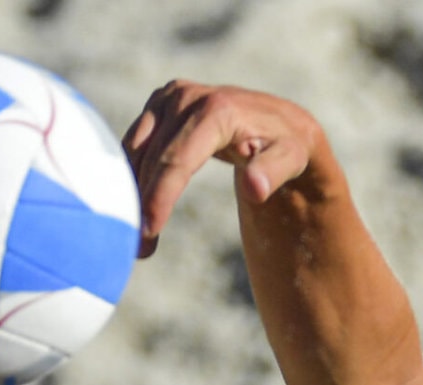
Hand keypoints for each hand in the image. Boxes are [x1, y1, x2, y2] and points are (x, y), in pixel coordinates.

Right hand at [121, 80, 323, 257]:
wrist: (278, 122)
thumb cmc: (286, 147)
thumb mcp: (291, 160)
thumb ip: (273, 172)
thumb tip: (254, 188)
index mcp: (215, 110)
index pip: (177, 159)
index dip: (160, 196)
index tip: (148, 231)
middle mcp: (186, 97)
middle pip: (153, 158)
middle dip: (142, 204)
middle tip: (139, 249)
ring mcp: (169, 98)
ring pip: (137, 151)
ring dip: (131, 193)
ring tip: (138, 239)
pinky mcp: (159, 104)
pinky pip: (135, 144)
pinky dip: (131, 176)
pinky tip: (137, 207)